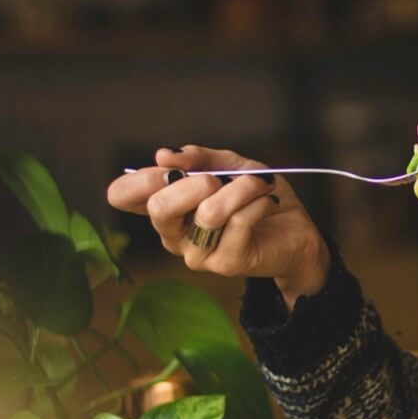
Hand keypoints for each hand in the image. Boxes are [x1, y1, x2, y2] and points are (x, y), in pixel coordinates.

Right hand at [106, 145, 329, 307]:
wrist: (295, 230)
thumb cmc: (255, 196)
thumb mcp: (228, 165)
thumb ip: (198, 158)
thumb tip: (165, 155)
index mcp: (166, 207)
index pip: (122, 196)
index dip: (140, 178)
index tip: (171, 168)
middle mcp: (173, 234)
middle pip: (159, 207)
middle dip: (194, 182)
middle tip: (218, 178)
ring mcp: (197, 253)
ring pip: (208, 212)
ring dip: (240, 188)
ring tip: (258, 183)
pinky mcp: (226, 263)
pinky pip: (239, 222)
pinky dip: (258, 202)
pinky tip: (267, 201)